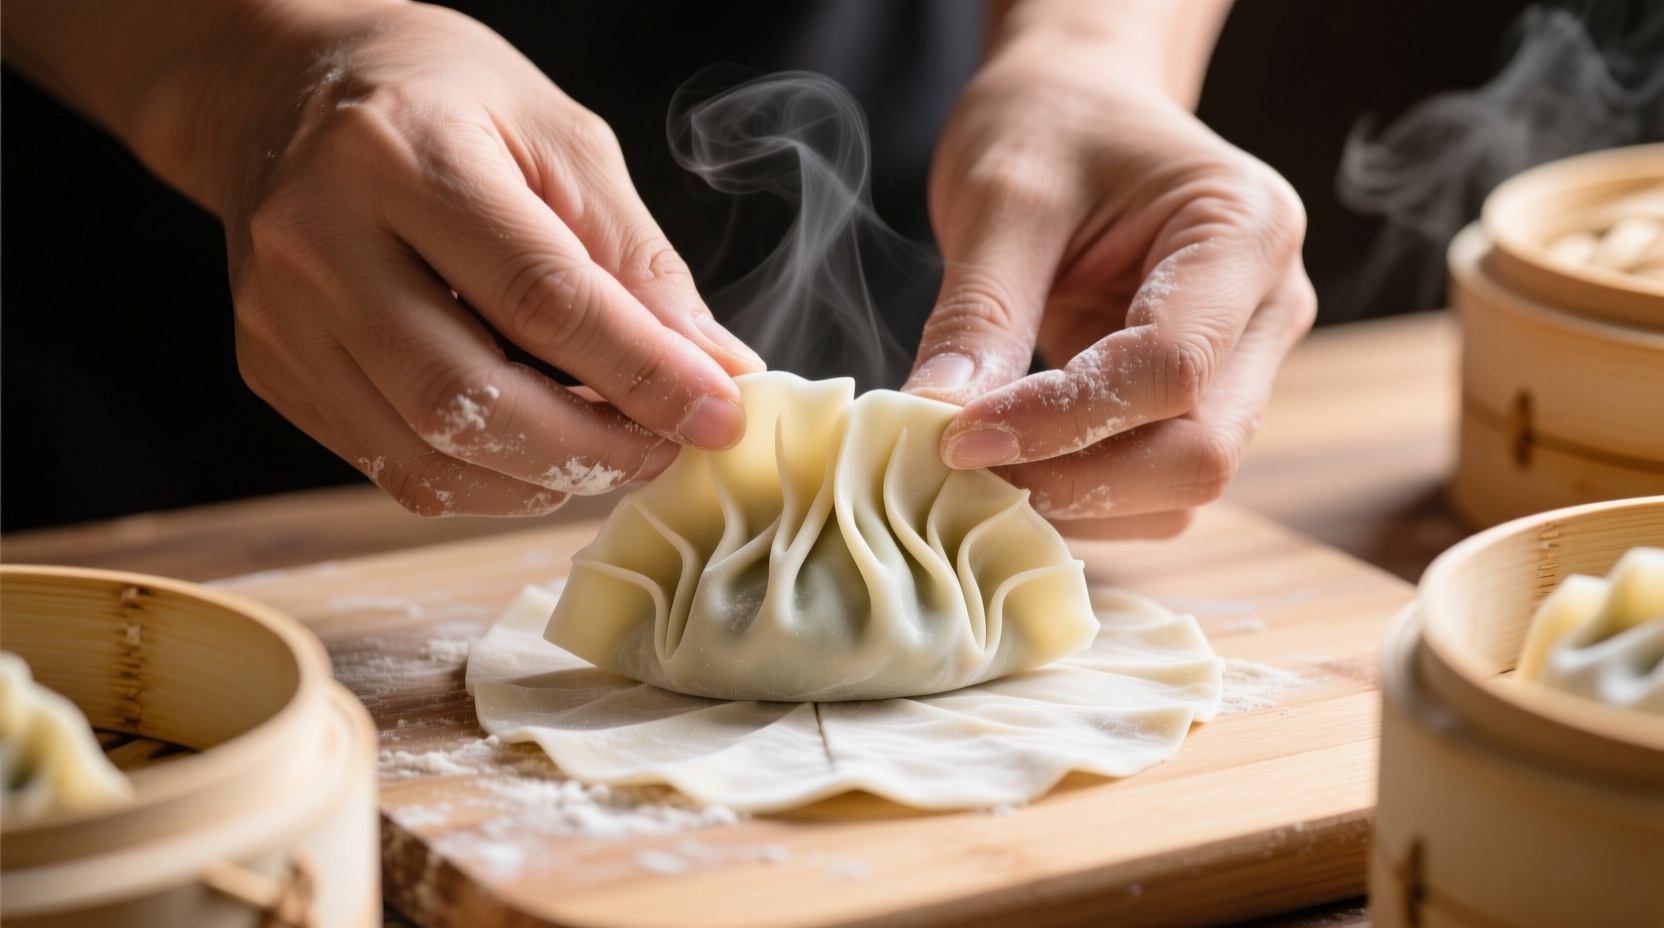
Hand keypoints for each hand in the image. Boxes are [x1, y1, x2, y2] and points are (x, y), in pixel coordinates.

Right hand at [228, 2, 775, 514]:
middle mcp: (320, 243)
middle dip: (591, 448)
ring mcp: (284, 318)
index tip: (719, 412)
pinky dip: (487, 481)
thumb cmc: (440, 99)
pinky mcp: (274, 369)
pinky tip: (540, 448)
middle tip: (666, 446)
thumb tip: (718, 369)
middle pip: (466, 399)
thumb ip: (637, 259)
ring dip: (543, 479)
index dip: (643, 372)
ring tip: (612, 448)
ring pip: (425, 456)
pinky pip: (393, 466)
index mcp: (401, 157)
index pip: (541, 298)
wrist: (284, 91)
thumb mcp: (560, 139)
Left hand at [904, 7, 1314, 537]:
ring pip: (1183, 488)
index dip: (1062, 421)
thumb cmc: (1049, 125)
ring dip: (1078, 500)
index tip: (957, 436)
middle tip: (964, 468)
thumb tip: (935, 419)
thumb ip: (979, 310)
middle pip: (1200, 451)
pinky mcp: (1203, 401)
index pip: (1172, 368)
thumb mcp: (1001, 195)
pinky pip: (1155, 486)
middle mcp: (1271, 307)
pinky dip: (1084, 495)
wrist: (1078, 105)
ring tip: (979, 469)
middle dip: (1077, 479)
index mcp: (1246, 231)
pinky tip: (1013, 466)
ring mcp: (1246, 363)